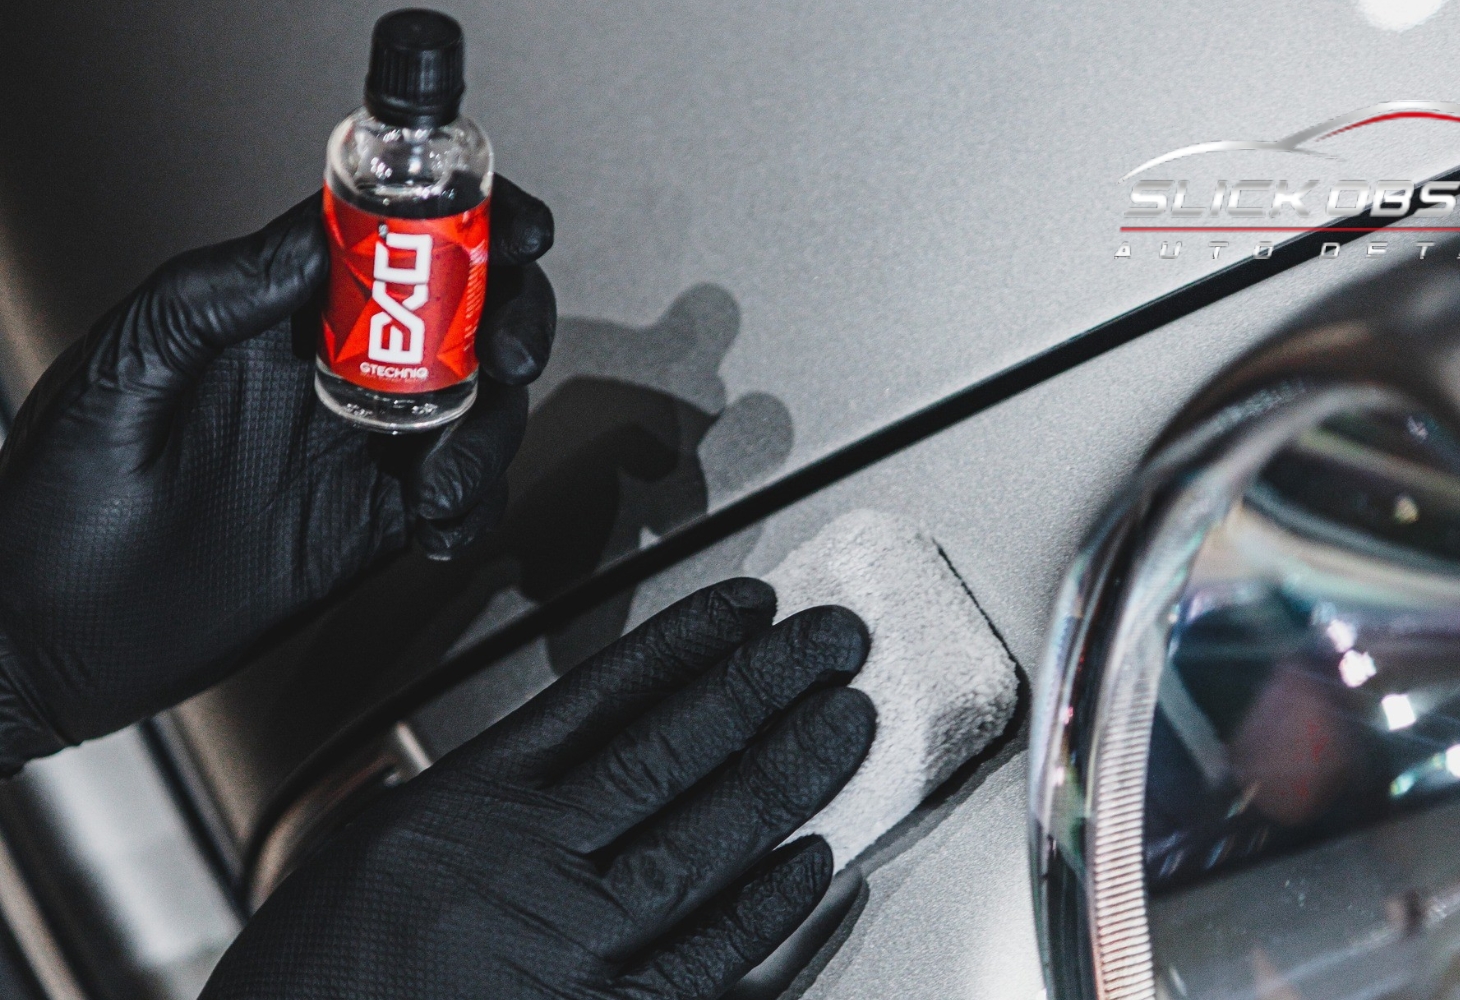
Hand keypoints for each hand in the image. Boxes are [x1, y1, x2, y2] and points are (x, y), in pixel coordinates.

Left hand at [0, 177, 555, 769]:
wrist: (49, 640)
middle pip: (462, 315)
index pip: (386, 236)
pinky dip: (474, 508)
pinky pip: (461, 498)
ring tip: (442, 479)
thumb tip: (309, 241)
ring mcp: (359, 448)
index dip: (466, 219)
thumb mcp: (124, 370)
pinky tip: (436, 526)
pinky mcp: (375, 524)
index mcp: (271, 314)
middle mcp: (330, 371)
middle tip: (504, 353)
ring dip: (489, 433)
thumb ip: (213, 296)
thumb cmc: (55, 503)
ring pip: (477, 408)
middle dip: (510, 318)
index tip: (510, 228)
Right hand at [201, 578, 876, 999]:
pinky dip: (765, 908)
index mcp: (471, 802)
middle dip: (765, 685)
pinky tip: (812, 862)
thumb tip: (540, 754)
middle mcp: (528, 861)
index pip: (605, 693)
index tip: (748, 608)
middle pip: (672, 748)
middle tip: (833, 642)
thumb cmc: (314, 977)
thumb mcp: (368, 848)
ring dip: (788, 773)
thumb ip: (463, 797)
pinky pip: (704, 956)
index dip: (690, 642)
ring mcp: (570, 944)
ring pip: (706, 839)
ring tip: (845, 722)